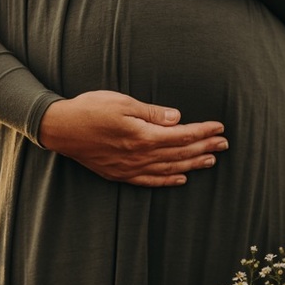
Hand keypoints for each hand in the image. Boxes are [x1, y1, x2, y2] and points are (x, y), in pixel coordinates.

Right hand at [37, 90, 227, 186]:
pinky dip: (168, 181)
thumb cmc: (89, 109)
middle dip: (204, 147)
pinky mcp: (120, 174)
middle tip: (224, 144)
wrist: (60, 128)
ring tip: (211, 160)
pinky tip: (181, 179)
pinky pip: (149, 181)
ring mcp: (130, 168)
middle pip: (179, 153)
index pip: (181, 135)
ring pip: (169, 169)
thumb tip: (177, 118)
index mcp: (142, 136)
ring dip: (192, 165)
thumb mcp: (122, 102)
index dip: (203, 132)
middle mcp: (139, 156)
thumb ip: (151, 112)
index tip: (219, 127)